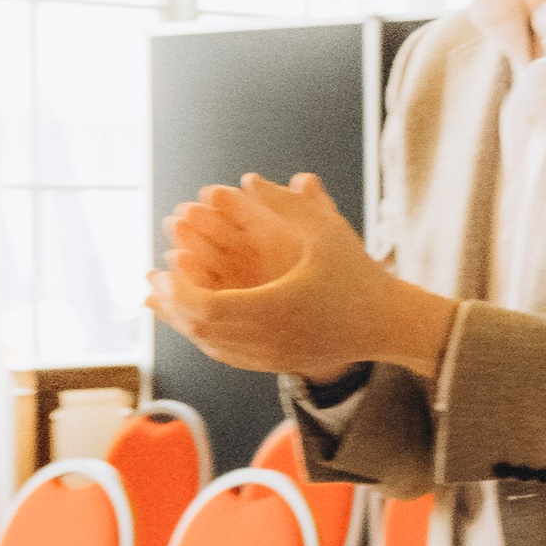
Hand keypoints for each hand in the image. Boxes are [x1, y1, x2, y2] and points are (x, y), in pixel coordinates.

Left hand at [152, 173, 452, 383]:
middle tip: (156, 279)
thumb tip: (244, 180)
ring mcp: (274, 358)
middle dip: (172, 304)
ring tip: (164, 297)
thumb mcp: (327, 230)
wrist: (389, 324)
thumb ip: (285, 203)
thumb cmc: (359, 273)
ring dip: (183, 322)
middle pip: (200, 330)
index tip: (165, 266)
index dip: (178, 289)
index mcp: (276, 308)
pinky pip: (228, 356)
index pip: (207, 307)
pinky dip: (204, 337)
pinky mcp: (278, 365)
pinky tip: (195, 320)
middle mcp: (270, 339)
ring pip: (211, 346)